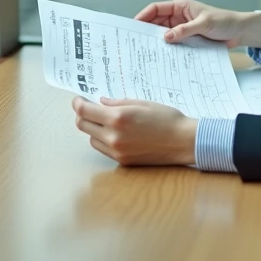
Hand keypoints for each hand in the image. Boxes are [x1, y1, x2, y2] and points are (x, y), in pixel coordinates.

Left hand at [72, 96, 197, 166]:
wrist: (183, 141)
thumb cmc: (167, 118)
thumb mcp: (142, 103)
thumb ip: (118, 102)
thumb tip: (101, 102)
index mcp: (117, 118)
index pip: (84, 111)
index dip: (78, 103)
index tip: (78, 99)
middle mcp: (113, 136)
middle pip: (83, 125)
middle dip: (83, 115)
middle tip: (90, 108)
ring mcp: (117, 151)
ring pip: (91, 139)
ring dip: (94, 129)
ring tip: (107, 121)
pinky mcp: (122, 161)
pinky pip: (104, 149)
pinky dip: (104, 140)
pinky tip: (117, 133)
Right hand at [135, 0, 260, 49]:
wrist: (239, 32)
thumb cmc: (224, 21)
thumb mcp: (205, 24)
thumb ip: (186, 30)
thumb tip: (166, 37)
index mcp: (180, 6)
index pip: (156, 9)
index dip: (143, 16)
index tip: (133, 26)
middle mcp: (179, 16)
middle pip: (156, 23)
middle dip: (146, 31)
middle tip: (135, 43)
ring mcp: (183, 29)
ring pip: (164, 35)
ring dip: (157, 42)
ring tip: (146, 53)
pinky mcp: (188, 40)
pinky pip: (174, 44)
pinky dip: (168, 50)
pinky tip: (163, 58)